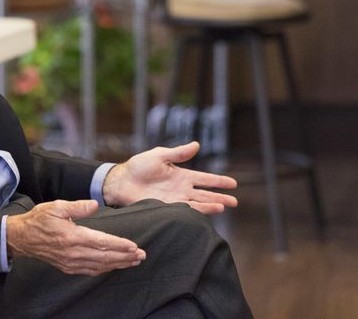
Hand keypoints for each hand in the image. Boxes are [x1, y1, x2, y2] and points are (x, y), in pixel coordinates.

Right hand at [6, 199, 145, 275]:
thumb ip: (77, 206)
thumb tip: (94, 205)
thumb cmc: (39, 219)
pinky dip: (105, 269)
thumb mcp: (56, 206)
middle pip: (104, 257)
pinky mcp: (68, 267)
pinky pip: (90, 270)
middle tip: (142, 255)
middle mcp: (73, 252)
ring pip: (100, 266)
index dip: (119, 245)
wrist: (22, 237)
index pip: (101, 242)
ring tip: (134, 261)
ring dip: (118, 264)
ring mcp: (70, 262)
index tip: (134, 246)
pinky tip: (114, 266)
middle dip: (125, 257)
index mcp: (71, 236)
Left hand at [102, 142, 237, 213]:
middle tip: (235, 202)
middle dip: (220, 197)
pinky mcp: (166, 208)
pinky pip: (184, 211)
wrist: (122, 181)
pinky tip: (205, 213)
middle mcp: (181, 189)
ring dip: (210, 206)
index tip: (233, 183)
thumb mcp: (160, 155)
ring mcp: (175, 200)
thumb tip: (197, 145)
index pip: (205, 179)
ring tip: (223, 207)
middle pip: (205, 194)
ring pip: (197, 204)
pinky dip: (195, 212)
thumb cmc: (139, 166)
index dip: (218, 181)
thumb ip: (178, 153)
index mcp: (181, 175)